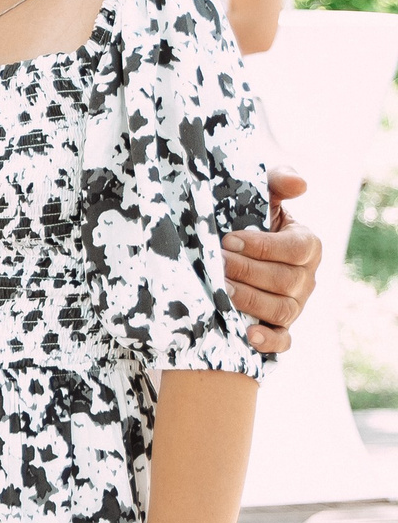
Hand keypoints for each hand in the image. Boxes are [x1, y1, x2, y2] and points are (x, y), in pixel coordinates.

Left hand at [225, 169, 316, 353]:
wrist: (225, 247)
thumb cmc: (245, 217)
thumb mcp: (260, 195)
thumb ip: (277, 181)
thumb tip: (299, 183)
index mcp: (306, 245)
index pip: (298, 248)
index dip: (265, 245)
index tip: (229, 239)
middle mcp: (305, 277)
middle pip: (285, 280)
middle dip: (248, 271)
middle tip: (217, 263)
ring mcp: (295, 304)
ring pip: (282, 310)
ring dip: (252, 301)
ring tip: (222, 292)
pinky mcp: (280, 327)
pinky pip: (283, 340)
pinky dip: (269, 341)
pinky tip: (248, 335)